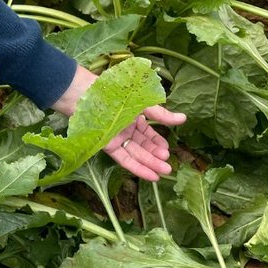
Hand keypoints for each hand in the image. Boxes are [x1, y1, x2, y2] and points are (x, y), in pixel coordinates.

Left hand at [51, 64, 185, 182]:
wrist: (83, 92)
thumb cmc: (113, 92)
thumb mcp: (142, 103)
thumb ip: (160, 114)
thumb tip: (183, 119)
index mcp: (132, 115)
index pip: (147, 132)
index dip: (157, 142)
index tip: (168, 150)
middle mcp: (124, 128)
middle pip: (142, 145)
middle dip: (156, 156)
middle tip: (169, 166)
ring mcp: (116, 137)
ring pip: (135, 153)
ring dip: (149, 163)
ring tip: (164, 171)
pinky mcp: (106, 145)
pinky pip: (124, 158)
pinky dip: (137, 167)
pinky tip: (150, 175)